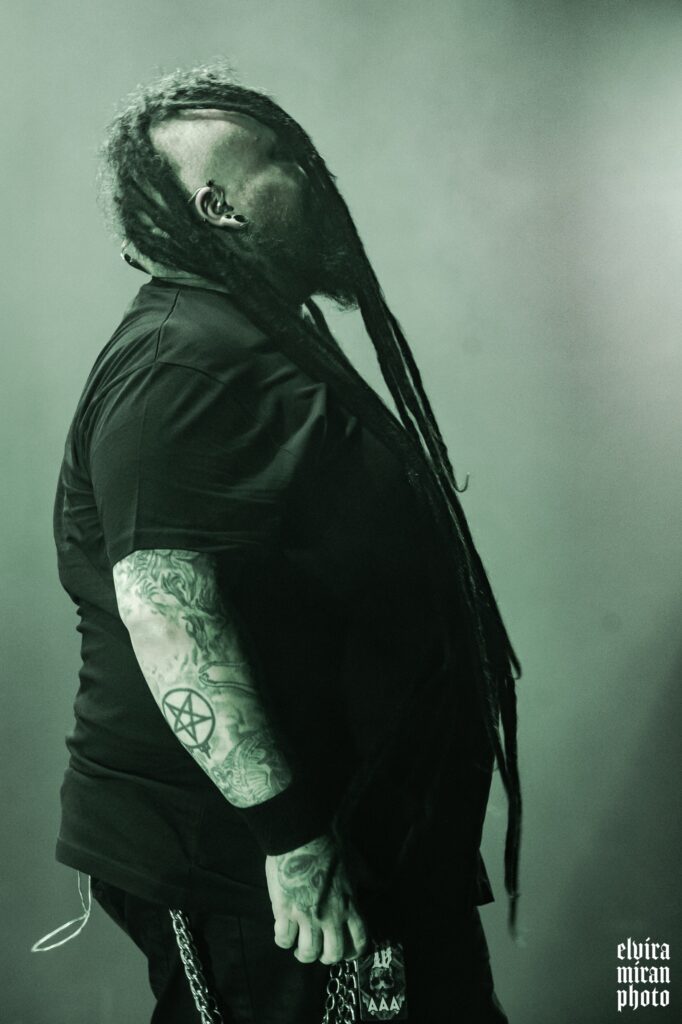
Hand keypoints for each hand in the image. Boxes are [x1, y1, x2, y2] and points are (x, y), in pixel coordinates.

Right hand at [265, 834, 368, 964]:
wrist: (304, 835)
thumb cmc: (332, 846)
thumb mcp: (357, 864)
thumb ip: (371, 879)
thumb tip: (387, 884)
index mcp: (349, 906)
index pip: (359, 941)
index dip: (354, 952)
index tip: (347, 951)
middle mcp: (330, 916)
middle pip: (333, 954)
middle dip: (327, 957)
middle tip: (320, 950)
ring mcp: (307, 916)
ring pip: (308, 953)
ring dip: (304, 954)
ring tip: (299, 947)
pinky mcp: (285, 910)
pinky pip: (283, 938)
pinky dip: (282, 940)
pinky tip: (283, 932)